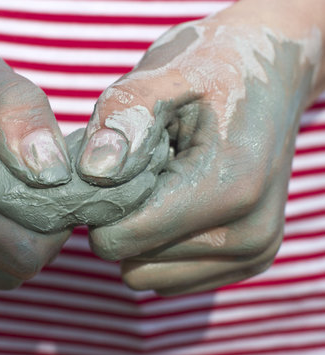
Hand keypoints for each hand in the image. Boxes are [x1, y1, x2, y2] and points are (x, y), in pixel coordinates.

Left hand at [76, 2, 323, 295]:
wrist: (269, 75)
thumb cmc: (213, 70)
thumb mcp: (165, 74)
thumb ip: (124, 117)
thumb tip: (94, 170)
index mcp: (229, 189)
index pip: (125, 238)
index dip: (99, 205)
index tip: (108, 168)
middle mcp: (248, 235)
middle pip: (132, 259)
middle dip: (122, 218)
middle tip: (142, 169)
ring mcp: (252, 253)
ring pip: (147, 274)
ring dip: (141, 232)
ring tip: (163, 182)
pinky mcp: (247, 260)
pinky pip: (168, 276)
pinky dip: (161, 243)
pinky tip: (179, 200)